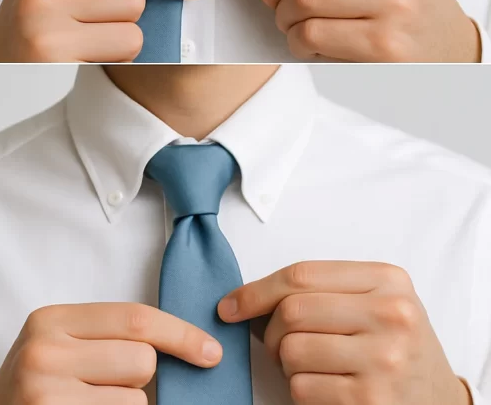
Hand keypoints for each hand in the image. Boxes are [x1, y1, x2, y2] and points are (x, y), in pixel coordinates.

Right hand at [0, 0, 206, 61]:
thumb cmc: (28, 33)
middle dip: (131, 17)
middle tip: (98, 28)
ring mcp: (45, 23)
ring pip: (132, 29)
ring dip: (124, 43)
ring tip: (88, 46)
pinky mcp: (53, 57)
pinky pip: (120, 54)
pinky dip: (114, 60)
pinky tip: (82, 61)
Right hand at [0, 303, 222, 404]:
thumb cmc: (35, 383)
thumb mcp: (59, 343)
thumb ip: (106, 334)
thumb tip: (186, 344)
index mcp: (50, 320)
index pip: (134, 319)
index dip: (181, 334)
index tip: (210, 351)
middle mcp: (45, 353)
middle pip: (141, 360)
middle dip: (140, 377)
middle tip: (106, 384)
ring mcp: (48, 394)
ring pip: (137, 401)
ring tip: (91, 402)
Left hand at [219, 261, 471, 404]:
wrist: (438, 399)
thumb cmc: (393, 346)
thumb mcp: (373, 302)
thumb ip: (321, 290)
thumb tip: (241, 300)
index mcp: (388, 281)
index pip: (301, 276)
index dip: (255, 291)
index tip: (230, 306)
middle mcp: (391, 316)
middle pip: (291, 312)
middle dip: (272, 332)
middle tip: (281, 344)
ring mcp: (384, 359)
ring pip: (291, 351)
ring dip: (287, 364)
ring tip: (314, 366)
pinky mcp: (370, 400)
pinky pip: (301, 387)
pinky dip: (301, 390)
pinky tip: (327, 388)